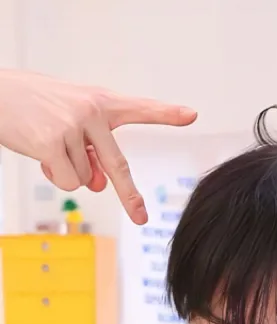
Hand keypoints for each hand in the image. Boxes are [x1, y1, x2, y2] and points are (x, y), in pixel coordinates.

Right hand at [0, 69, 196, 223]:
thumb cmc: (36, 106)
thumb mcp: (71, 123)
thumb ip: (92, 151)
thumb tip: (98, 186)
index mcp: (101, 102)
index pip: (139, 108)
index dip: (166, 113)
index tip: (191, 115)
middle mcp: (91, 112)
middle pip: (118, 166)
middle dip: (129, 197)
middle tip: (141, 218)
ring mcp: (72, 127)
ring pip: (85, 178)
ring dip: (68, 171)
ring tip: (48, 144)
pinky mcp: (51, 142)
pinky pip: (67, 180)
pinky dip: (54, 176)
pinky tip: (40, 153)